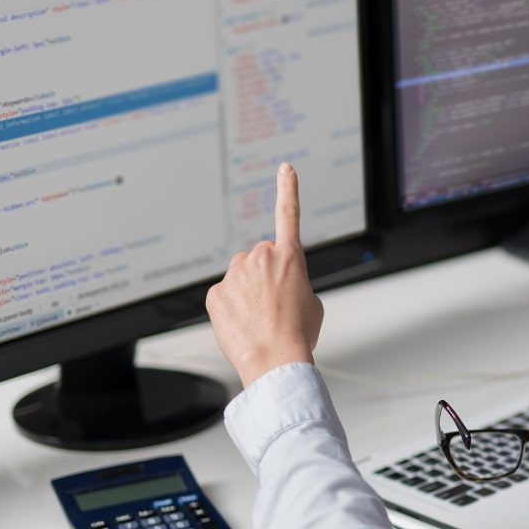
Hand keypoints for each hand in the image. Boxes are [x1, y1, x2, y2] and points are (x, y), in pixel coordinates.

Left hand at [206, 163, 323, 387]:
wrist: (275, 359)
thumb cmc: (297, 334)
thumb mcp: (312, 303)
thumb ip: (296, 282)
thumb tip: (279, 288)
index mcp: (290, 257)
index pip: (289, 213)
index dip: (288, 188)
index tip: (285, 169)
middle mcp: (261, 257)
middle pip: (260, 258)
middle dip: (264, 275)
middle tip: (274, 304)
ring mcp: (235, 274)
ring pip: (240, 276)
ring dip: (247, 291)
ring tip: (259, 318)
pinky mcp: (215, 292)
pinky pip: (223, 294)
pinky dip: (230, 307)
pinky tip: (242, 323)